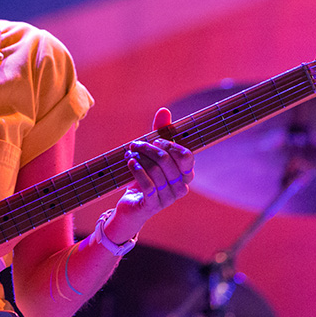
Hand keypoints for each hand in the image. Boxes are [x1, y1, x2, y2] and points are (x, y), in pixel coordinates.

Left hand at [106, 107, 194, 243]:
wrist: (132, 206)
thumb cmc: (146, 177)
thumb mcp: (153, 154)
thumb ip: (160, 133)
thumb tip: (164, 110)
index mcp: (185, 174)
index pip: (186, 155)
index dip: (169, 144)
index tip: (154, 139)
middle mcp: (181, 187)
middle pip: (166, 159)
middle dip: (148, 148)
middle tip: (135, 145)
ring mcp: (168, 198)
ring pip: (155, 171)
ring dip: (139, 158)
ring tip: (129, 155)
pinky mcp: (153, 205)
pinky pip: (148, 184)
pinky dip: (137, 170)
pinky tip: (130, 163)